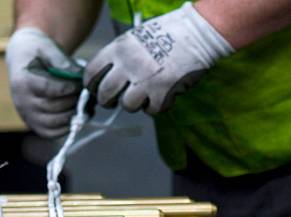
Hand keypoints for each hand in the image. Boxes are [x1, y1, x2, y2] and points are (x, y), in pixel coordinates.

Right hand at [6, 27, 81, 137]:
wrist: (21, 61)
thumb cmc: (38, 53)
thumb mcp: (46, 47)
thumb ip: (60, 60)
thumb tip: (77, 75)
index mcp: (23, 81)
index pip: (50, 89)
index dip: (69, 88)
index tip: (82, 84)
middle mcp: (22, 102)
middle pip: (53, 107)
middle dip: (74, 102)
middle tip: (88, 96)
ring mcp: (27, 116)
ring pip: (54, 122)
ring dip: (73, 116)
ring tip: (86, 107)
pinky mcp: (33, 125)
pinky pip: (51, 133)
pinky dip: (66, 128)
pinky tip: (77, 118)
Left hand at [84, 2, 232, 114]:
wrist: (199, 32)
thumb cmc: (168, 34)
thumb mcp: (136, 38)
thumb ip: (120, 57)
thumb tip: (107, 78)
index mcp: (119, 48)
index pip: (92, 73)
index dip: (91, 86)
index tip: (95, 91)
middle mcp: (129, 64)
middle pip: (105, 94)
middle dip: (107, 101)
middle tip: (113, 101)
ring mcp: (145, 80)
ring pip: (127, 105)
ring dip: (134, 104)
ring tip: (143, 94)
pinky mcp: (162, 93)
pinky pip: (150, 110)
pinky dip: (155, 106)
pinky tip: (161, 94)